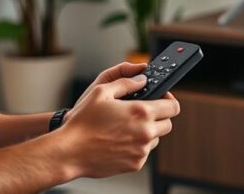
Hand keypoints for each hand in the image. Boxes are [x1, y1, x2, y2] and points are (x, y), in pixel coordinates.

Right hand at [55, 70, 179, 178]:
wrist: (70, 151)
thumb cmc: (83, 122)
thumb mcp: (101, 91)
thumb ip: (126, 82)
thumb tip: (141, 79)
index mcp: (141, 112)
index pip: (173, 107)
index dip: (169, 100)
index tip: (162, 99)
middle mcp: (145, 133)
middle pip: (168, 124)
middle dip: (159, 117)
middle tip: (143, 113)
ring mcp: (141, 151)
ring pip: (156, 139)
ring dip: (148, 132)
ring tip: (127, 127)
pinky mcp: (135, 165)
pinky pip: (144, 153)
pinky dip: (137, 146)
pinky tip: (120, 140)